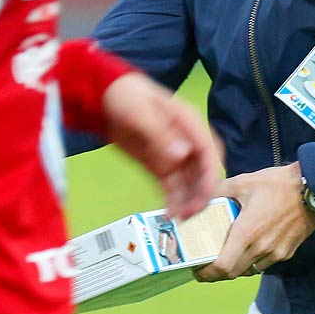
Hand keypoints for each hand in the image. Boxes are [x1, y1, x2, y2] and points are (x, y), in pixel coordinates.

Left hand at [101, 73, 223, 219]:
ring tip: (180, 218)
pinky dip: (173, 200)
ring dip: (188, 200)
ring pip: (189, 182)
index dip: (211, 173)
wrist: (103, 97)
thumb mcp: (141, 112)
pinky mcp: (159, 166)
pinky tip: (169, 213)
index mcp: (188, 123)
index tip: (206, 194)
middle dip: (201, 192)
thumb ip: (161, 135)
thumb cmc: (126, 95)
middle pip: (203, 170)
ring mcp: (174, 155)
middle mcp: (186, 141)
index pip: (208, 150)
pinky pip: (171, 186)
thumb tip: (183, 155)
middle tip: (192, 212)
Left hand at [195, 163, 314, 281]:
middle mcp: (261, 248)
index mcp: (247, 232)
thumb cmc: (277, 184)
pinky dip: (252, 262)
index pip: (223, 267)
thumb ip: (219, 191)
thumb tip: (200, 197)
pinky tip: (249, 249)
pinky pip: (264, 264)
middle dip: (217, 273)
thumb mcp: (243, 182)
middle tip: (207, 265)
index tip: (197, 270)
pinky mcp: (287, 253)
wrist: (313, 188)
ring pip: (249, 271)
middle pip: (233, 274)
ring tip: (227, 256)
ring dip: (236, 268)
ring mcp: (275, 253)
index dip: (207, 273)